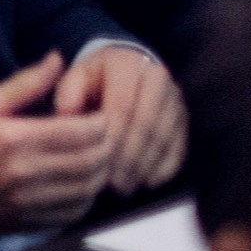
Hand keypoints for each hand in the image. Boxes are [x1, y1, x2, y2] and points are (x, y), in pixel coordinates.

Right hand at [0, 53, 117, 236]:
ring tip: (90, 157)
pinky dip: (85, 196)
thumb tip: (57, 60)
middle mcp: (24, 172)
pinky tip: (75, 182)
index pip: (81, 131)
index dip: (99, 121)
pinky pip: (76, 211)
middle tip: (99, 136)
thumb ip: (24, 83)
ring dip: (98, 171)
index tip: (94, 115)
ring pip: (89, 187)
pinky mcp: (31, 221)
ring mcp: (29, 201)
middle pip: (92, 160)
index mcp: (13, 138)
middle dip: (105, 145)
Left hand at [54, 45, 186, 192]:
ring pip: (165, 136)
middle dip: (130, 157)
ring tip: (126, 187)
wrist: (120, 71)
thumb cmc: (89, 81)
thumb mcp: (72, 78)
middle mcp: (158, 77)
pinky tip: (147, 182)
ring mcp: (175, 98)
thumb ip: (67, 94)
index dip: (112, 136)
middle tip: (114, 184)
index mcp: (127, 63)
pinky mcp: (183, 117)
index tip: (98, 161)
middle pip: (148, 123)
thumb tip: (67, 116)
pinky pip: (180, 144)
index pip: (123, 105)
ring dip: (146, 165)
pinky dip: (165, 166)